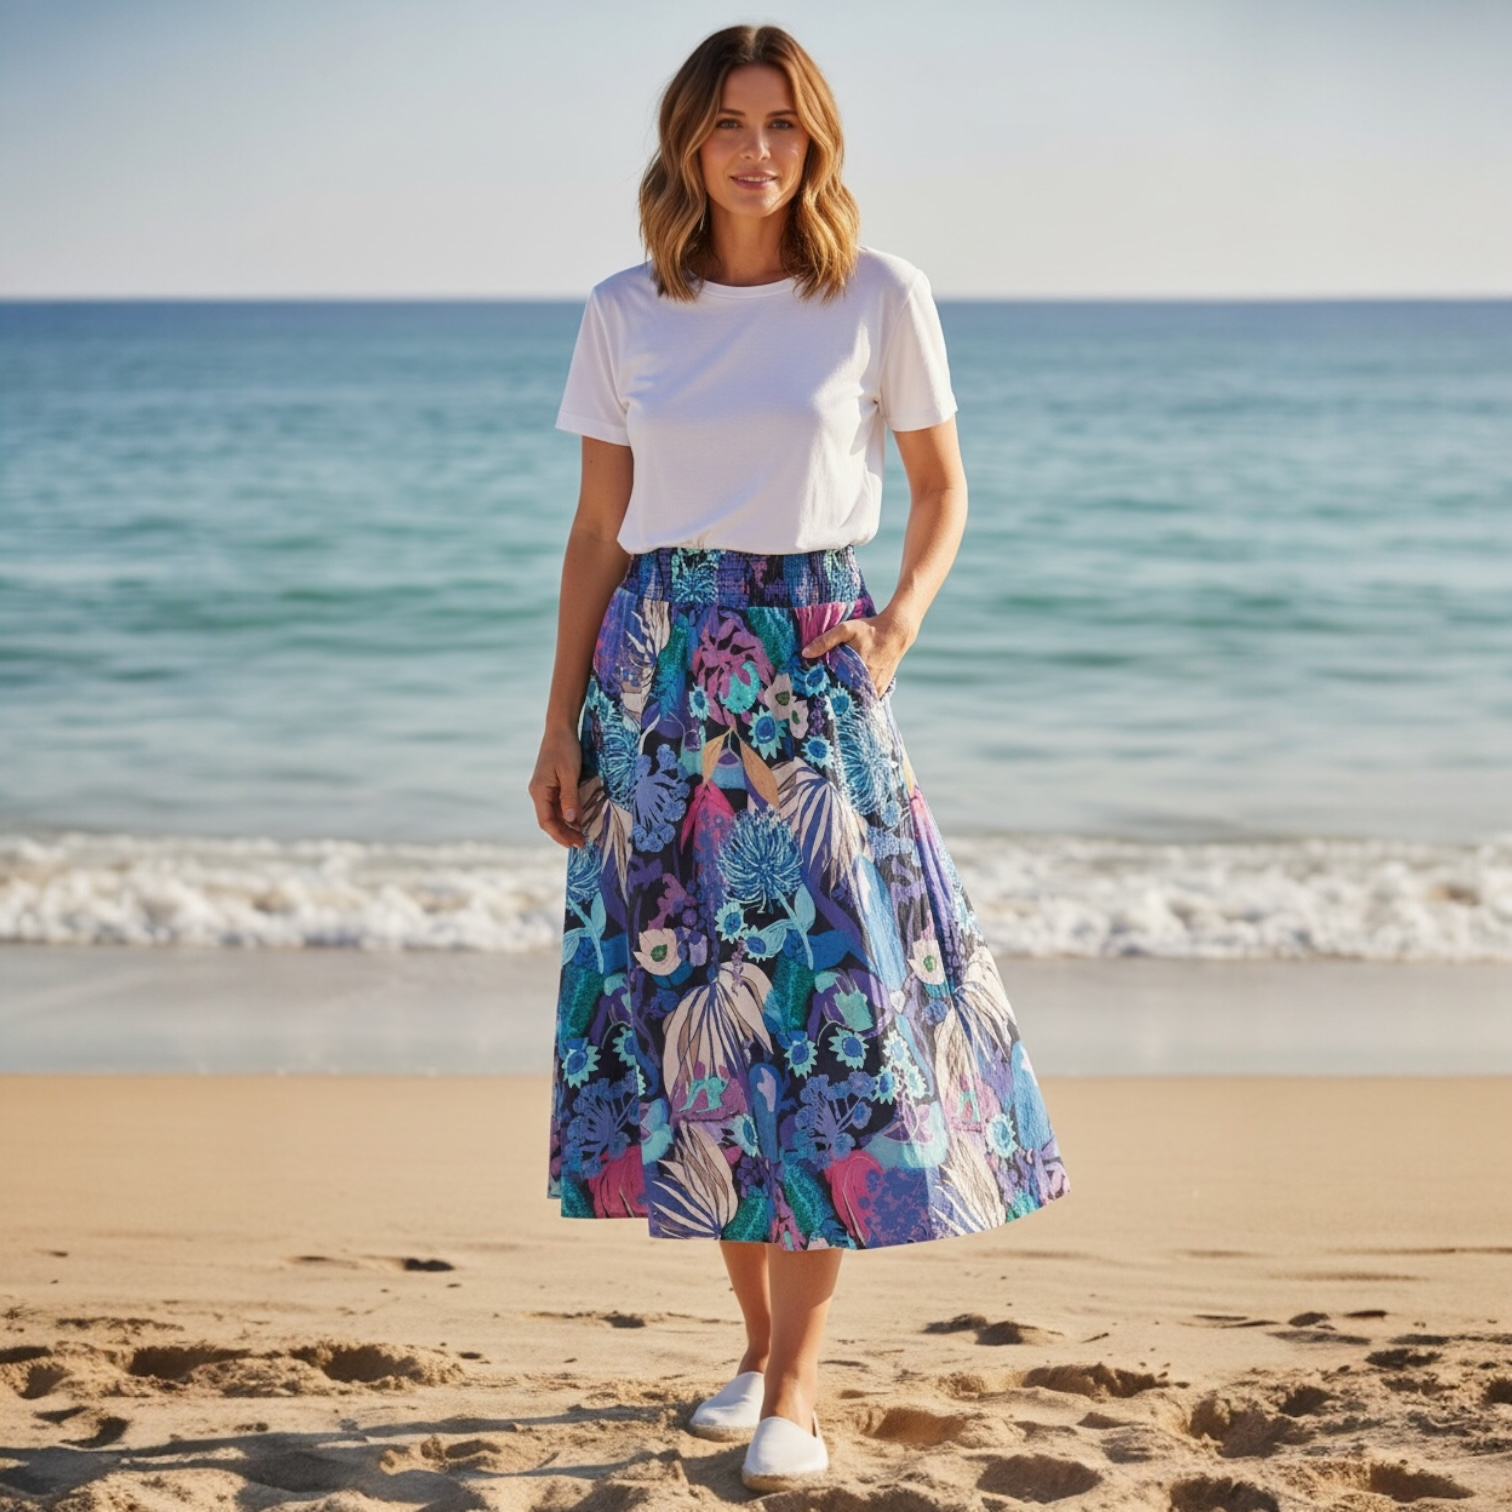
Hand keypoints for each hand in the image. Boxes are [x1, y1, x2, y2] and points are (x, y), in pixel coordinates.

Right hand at [529, 726, 585, 848]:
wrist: (560, 729)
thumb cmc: (565, 748)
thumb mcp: (569, 774)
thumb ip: (570, 798)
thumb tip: (570, 821)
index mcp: (539, 791)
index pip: (546, 821)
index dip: (560, 835)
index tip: (574, 844)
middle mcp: (538, 793)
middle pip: (549, 820)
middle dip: (564, 834)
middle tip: (581, 844)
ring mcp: (543, 789)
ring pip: (553, 814)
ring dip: (566, 826)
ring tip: (581, 836)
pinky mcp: (551, 785)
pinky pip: (557, 806)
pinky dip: (567, 815)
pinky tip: (578, 820)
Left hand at [799, 608, 915, 694]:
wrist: (896, 632)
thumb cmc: (870, 630)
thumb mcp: (846, 629)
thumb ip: (825, 640)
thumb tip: (805, 653)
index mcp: (856, 670)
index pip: (835, 691)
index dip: (824, 696)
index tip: (814, 698)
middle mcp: (867, 682)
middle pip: (846, 699)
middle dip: (834, 702)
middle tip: (821, 703)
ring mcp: (876, 687)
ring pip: (858, 702)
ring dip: (847, 703)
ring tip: (834, 704)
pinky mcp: (882, 688)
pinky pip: (868, 700)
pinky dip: (859, 701)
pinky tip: (849, 698)